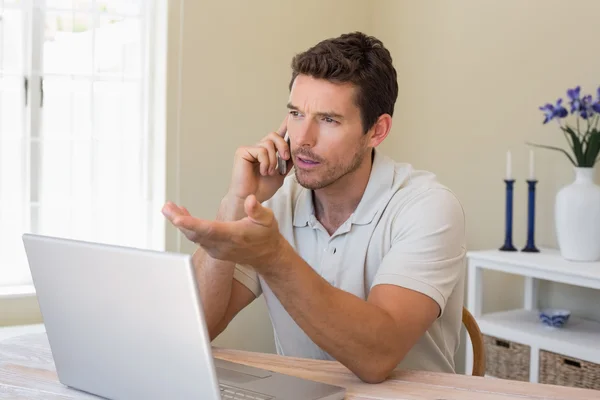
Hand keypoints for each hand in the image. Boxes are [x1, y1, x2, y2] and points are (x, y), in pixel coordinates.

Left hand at [162, 195, 286, 268]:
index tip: (177, 219)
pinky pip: (196, 238)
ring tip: (168, 207)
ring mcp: (216, 249)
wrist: (266, 255)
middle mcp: (222, 245)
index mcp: (234, 235)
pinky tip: (180, 215)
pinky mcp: (213, 250)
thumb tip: (249, 200)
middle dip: (178, 220)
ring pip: (193, 236)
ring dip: (179, 222)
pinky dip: (186, 227)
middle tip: (166, 208)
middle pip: (195, 233)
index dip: (192, 224)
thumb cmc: (266, 234)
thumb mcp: (268, 219)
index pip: (210, 230)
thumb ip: (257, 210)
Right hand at [228, 116, 291, 203]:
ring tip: (269, 172)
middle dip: (283, 146)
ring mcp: (250, 149)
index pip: (277, 135)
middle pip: (275, 135)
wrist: (251, 198)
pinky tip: (263, 171)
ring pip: (269, 144)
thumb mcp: (281, 173)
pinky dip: (266, 162)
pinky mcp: (243, 151)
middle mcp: (258, 147)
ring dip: (273, 160)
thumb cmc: (262, 188)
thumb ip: (287, 161)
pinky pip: (261, 150)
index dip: (284, 125)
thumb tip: (296, 149)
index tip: (292, 115)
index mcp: (267, 152)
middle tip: (285, 158)